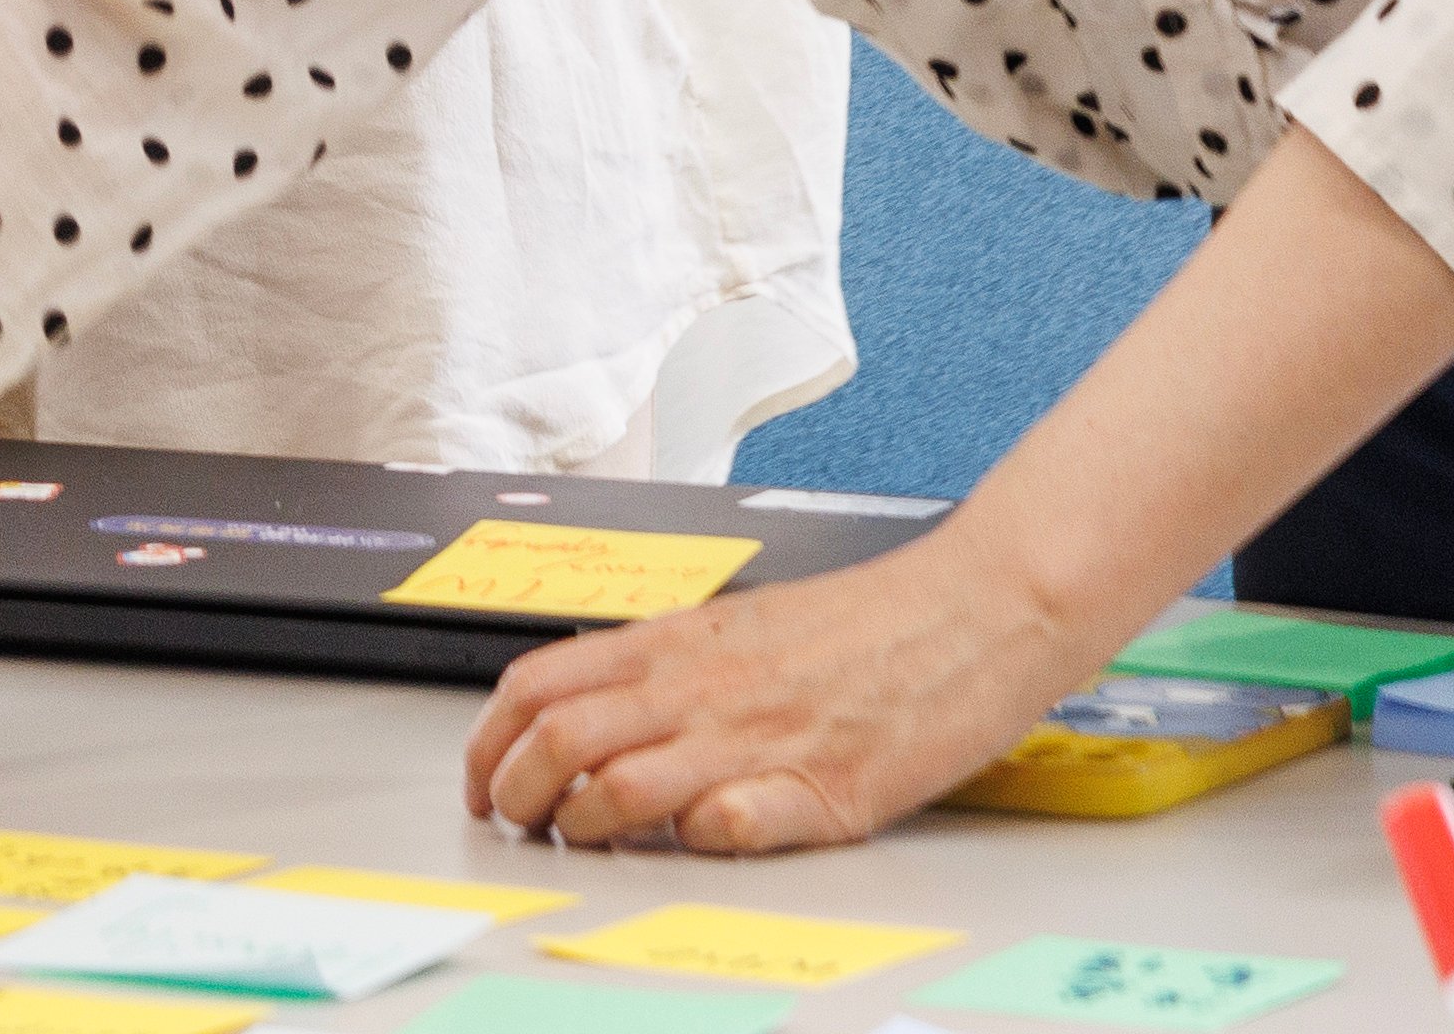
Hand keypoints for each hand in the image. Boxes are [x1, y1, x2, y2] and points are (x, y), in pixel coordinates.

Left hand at [464, 526, 1083, 851]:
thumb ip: (669, 663)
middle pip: (560, 740)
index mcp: (677, 644)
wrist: (973, 609)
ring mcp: (761, 739)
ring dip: (583, 826)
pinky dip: (696, 840)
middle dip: (513, 791)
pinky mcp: (827, 789)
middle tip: (515, 823)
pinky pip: (735, 821)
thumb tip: (596, 702)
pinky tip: (693, 844)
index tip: (480, 778)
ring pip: (622, 785)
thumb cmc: (865, 622)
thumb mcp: (739, 626)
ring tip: (581, 844)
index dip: (488, 738)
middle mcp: (703, 688)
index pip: (539, 683)